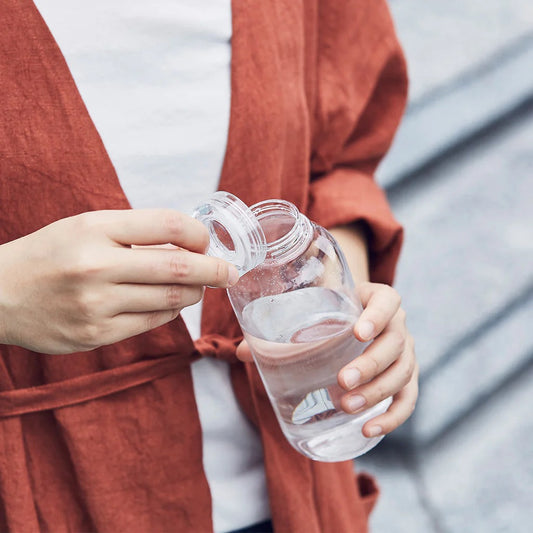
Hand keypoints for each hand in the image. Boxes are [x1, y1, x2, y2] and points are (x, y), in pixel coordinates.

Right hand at [0, 209, 238, 353]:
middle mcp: (96, 266)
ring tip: (198, 286)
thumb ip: (136, 231)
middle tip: (230, 273)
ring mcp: (96, 305)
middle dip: (214, 270)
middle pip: (178, 267)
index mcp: (94, 229)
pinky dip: (170, 310)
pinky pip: (153, 322)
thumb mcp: (86, 227)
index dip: (198, 234)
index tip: (207, 242)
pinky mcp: (96, 335)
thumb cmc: (50, 255)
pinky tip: (170, 302)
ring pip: (170, 299)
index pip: (167, 224)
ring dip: (194, 292)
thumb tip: (191, 243)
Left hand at [236, 282, 417, 437]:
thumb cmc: (330, 316)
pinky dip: (393, 416)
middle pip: (397, 343)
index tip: (358, 332)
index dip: (378, 316)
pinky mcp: (405, 378)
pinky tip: (368, 428)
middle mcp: (397, 324)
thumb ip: (279, 329)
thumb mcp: (313, 313)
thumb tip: (240, 352)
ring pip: (403, 372)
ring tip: (347, 406)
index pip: (389, 301)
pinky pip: (408, 398)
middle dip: (371, 364)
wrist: (354, 321)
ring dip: (378, 392)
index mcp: (378, 299)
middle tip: (343, 380)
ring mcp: (405, 352)